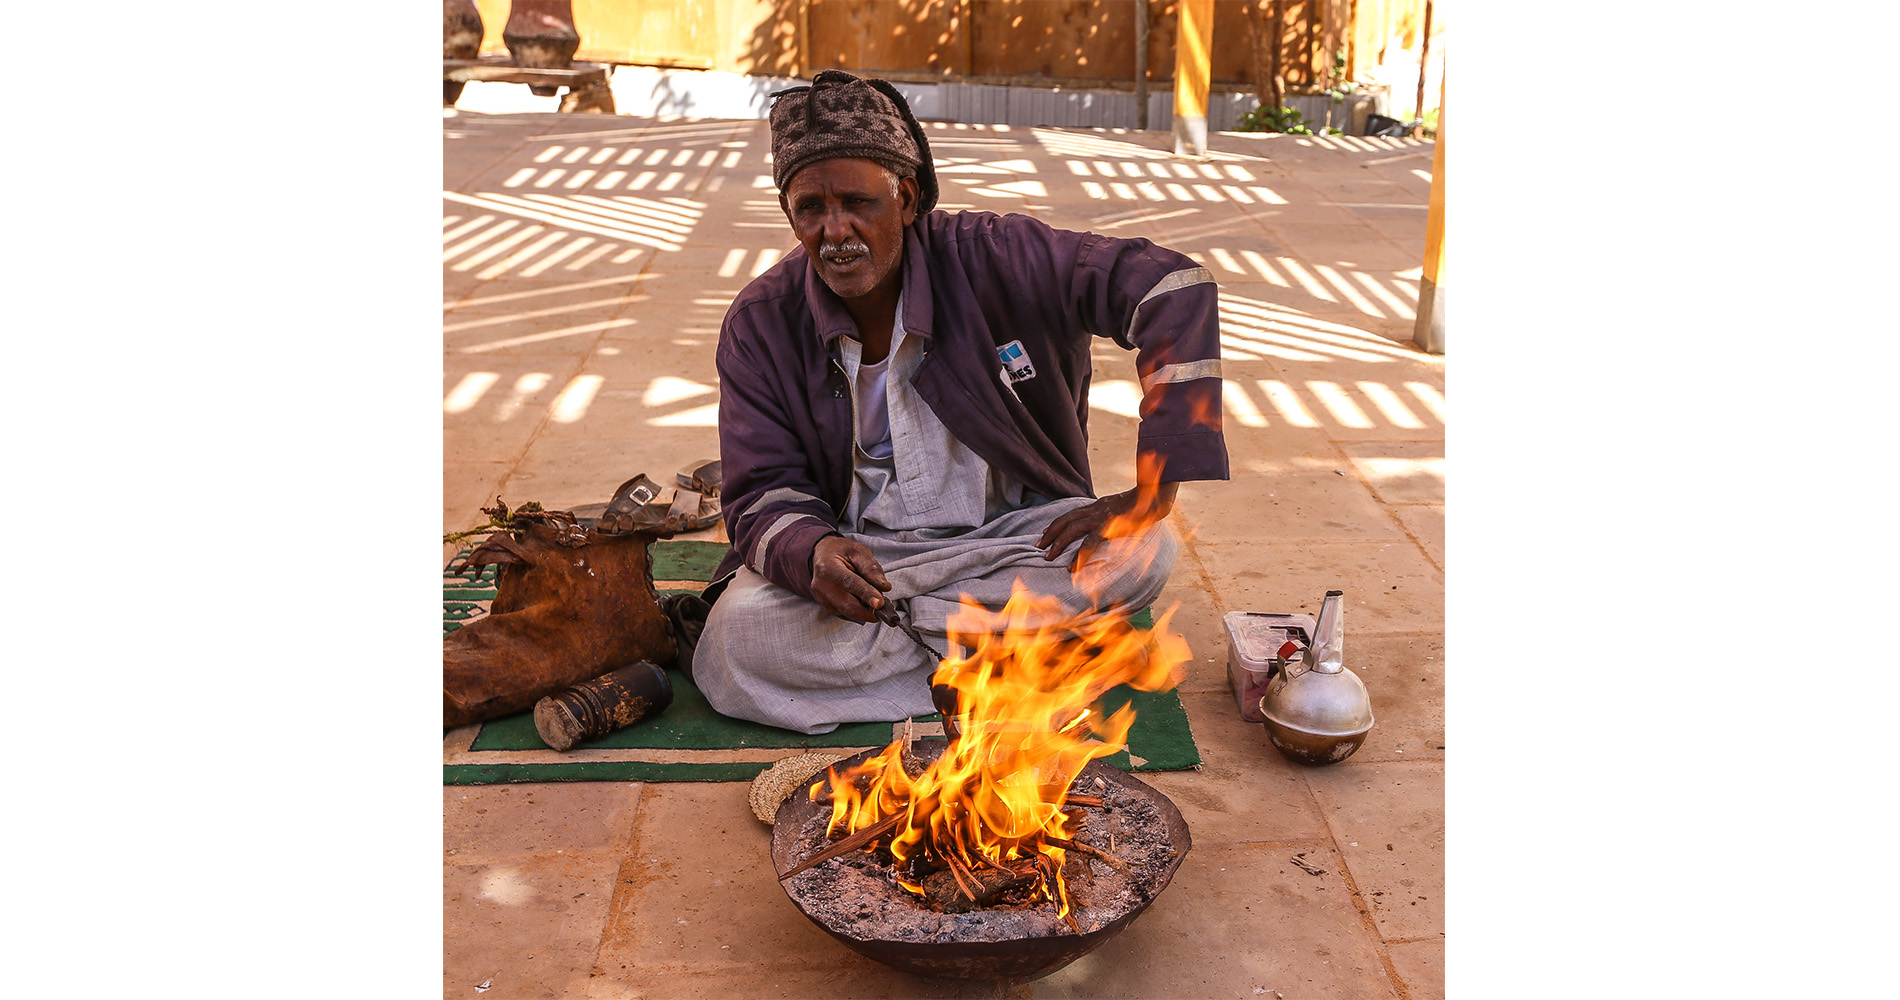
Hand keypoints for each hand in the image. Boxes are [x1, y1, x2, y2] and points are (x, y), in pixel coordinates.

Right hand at [810, 534, 892, 621]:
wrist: (823, 555)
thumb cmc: (841, 552)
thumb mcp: (858, 551)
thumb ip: (871, 568)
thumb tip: (884, 587)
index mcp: (828, 567)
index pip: (849, 583)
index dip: (866, 594)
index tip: (880, 603)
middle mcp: (822, 585)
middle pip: (848, 605)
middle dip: (869, 610)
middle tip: (886, 608)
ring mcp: (822, 598)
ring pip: (848, 612)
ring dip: (866, 611)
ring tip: (876, 600)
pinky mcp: (826, 606)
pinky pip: (846, 612)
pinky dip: (859, 610)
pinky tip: (864, 600)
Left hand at [1037, 482, 1178, 571]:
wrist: (1156, 494)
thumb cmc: (1146, 502)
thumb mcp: (1124, 505)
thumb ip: (1114, 512)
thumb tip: (1114, 519)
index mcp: (1098, 505)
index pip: (1071, 513)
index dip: (1057, 523)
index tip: (1046, 532)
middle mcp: (1096, 509)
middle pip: (1065, 520)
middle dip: (1050, 534)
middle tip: (1038, 547)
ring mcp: (1101, 517)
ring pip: (1071, 530)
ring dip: (1057, 544)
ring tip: (1048, 558)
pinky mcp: (1109, 527)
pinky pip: (1089, 543)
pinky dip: (1078, 556)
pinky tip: (1071, 567)